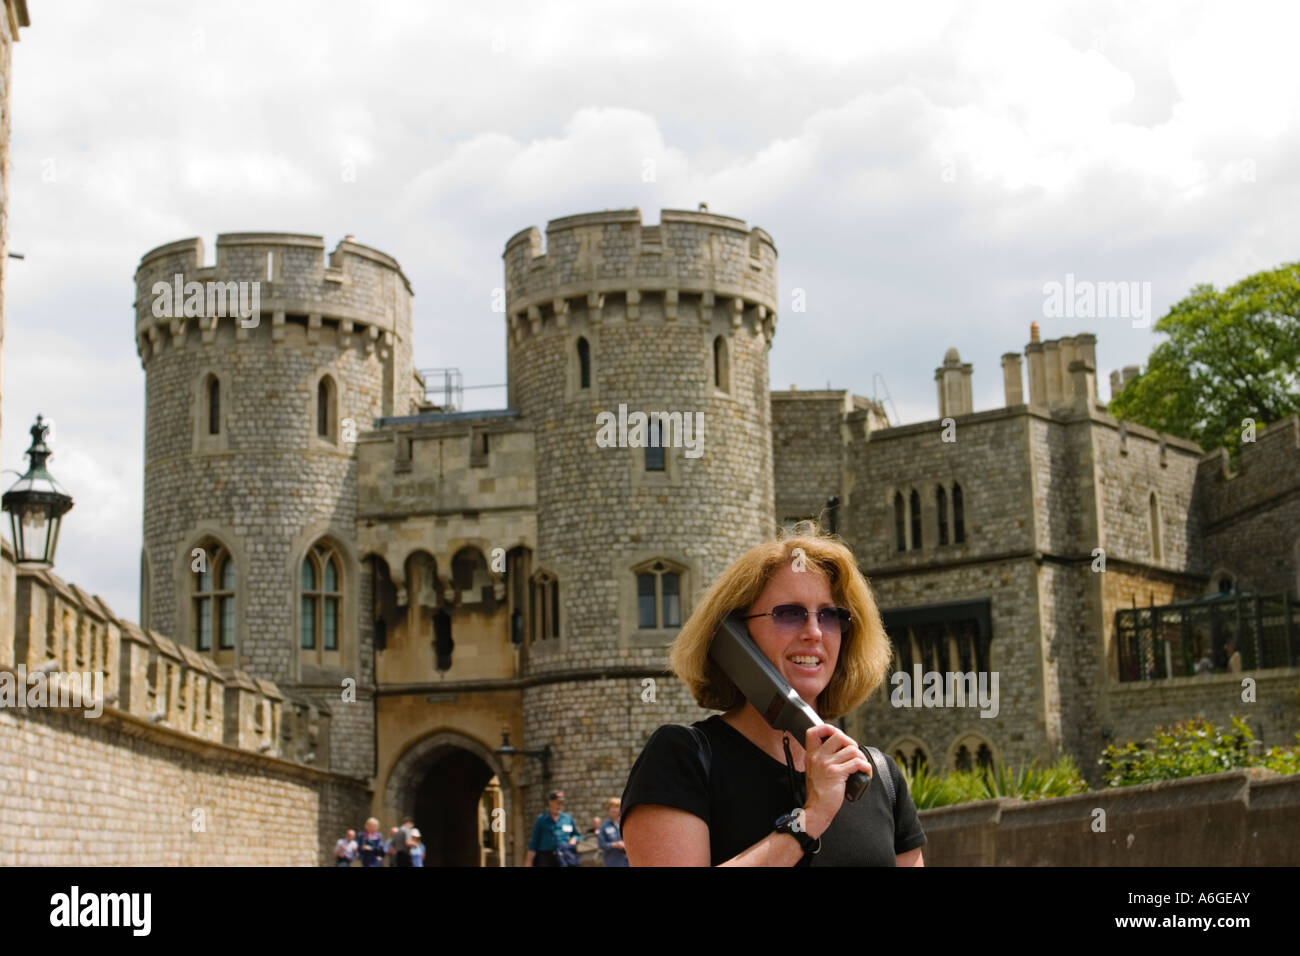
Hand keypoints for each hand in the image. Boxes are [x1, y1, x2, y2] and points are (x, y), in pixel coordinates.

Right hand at [801, 724, 871, 838]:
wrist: (816, 810)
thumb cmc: (818, 793)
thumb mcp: (813, 770)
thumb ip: (821, 758)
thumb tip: (841, 748)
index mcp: (811, 754)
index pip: (814, 731)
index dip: (828, 728)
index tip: (838, 736)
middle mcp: (817, 756)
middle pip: (838, 735)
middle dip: (851, 743)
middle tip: (853, 755)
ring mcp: (826, 764)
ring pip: (851, 749)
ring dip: (861, 757)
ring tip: (861, 766)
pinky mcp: (836, 773)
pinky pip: (857, 763)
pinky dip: (866, 767)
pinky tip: (865, 773)